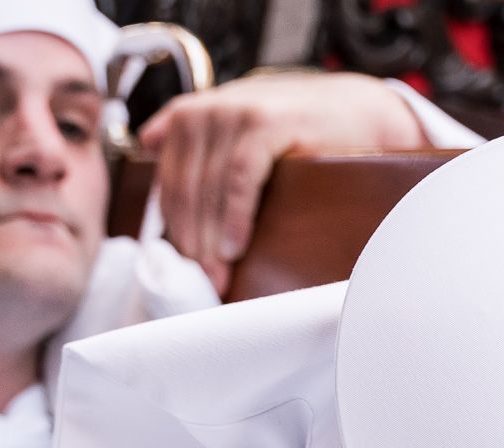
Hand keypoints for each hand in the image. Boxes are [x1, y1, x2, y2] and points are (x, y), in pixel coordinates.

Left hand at [139, 73, 428, 292]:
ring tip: (218, 275)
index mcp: (191, 114)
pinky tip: (235, 246)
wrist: (357, 111)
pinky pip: (238, 179)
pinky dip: (235, 217)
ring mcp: (235, 111)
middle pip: (185, 190)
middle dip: (192, 243)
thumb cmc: (299, 128)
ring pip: (207, 188)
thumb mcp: (239, 125)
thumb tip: (146, 141)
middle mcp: (207, 109)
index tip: (183, 269)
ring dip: (210, 239)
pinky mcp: (265, 122)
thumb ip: (197, 134)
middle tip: (203, 282)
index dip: (173, 231)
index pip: (168, 183)